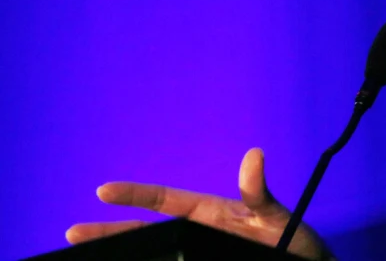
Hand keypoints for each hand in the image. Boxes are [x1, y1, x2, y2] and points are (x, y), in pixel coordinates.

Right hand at [65, 148, 332, 259]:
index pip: (165, 200)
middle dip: (110, 234)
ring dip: (124, 256)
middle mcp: (198, 234)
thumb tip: (254, 156)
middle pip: (146, 232)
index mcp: (209, 214)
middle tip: (73, 234)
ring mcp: (198, 254)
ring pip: (154, 255)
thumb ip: (257, 192)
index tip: (103, 192)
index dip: (135, 195)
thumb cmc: (292, 241)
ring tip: (88, 259)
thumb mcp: (274, 216)